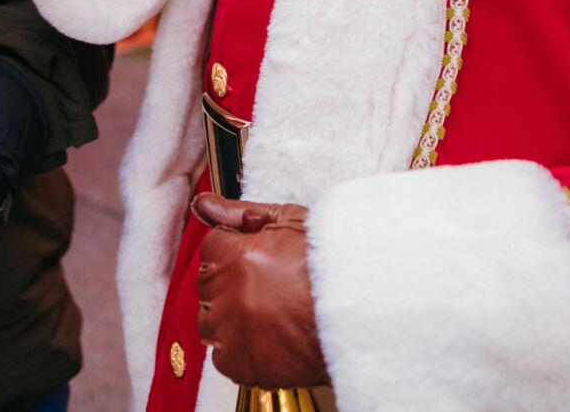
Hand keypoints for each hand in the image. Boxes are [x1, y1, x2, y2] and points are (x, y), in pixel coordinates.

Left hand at [193, 193, 328, 388]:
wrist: (366, 309)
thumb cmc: (335, 264)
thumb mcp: (289, 221)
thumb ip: (239, 212)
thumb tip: (204, 204)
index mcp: (238, 257)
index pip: (212, 247)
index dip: (237, 250)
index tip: (258, 258)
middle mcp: (230, 295)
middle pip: (209, 283)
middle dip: (232, 281)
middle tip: (269, 284)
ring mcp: (234, 332)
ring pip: (211, 320)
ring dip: (231, 315)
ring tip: (269, 311)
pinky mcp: (242, 364)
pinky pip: (222, 356)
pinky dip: (239, 348)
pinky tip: (267, 335)